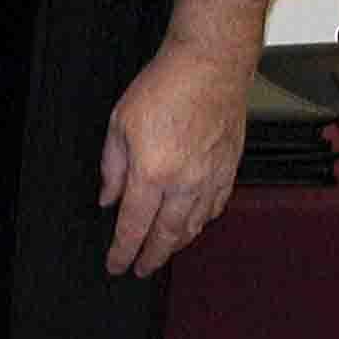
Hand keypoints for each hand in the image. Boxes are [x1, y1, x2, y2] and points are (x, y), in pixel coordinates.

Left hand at [101, 46, 247, 276]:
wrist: (210, 68)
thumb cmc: (162, 89)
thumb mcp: (119, 124)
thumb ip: (112, 168)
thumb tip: (108, 200)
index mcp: (151, 173)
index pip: (134, 226)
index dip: (123, 250)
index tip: (116, 266)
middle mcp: (185, 183)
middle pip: (167, 234)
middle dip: (152, 257)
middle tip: (140, 270)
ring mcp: (212, 178)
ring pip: (195, 225)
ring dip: (177, 243)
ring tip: (162, 252)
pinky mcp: (230, 170)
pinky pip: (215, 207)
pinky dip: (201, 222)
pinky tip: (193, 225)